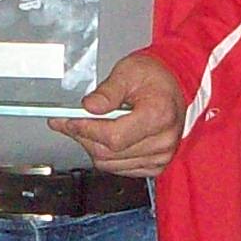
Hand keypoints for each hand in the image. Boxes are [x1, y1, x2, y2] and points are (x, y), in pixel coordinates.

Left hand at [50, 50, 187, 175]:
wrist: (173, 84)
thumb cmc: (153, 77)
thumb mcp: (127, 72)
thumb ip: (106, 92)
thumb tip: (89, 107)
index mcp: (158, 116)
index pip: (113, 137)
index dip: (86, 130)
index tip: (69, 120)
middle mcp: (163, 140)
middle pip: (109, 153)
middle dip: (83, 137)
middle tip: (68, 122)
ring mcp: (160, 156)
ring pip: (110, 164)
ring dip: (91, 147)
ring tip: (85, 128)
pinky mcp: (156, 165)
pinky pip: (120, 169)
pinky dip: (105, 156)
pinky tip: (102, 139)